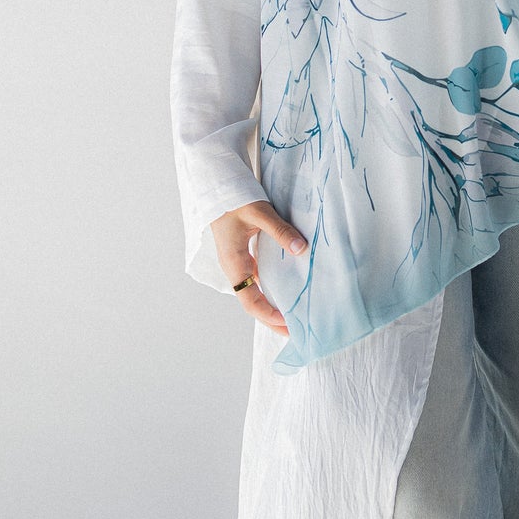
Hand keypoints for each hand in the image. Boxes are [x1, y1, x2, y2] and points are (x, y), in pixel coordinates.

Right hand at [210, 200, 307, 334]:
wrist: (217, 184)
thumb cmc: (234, 198)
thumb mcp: (259, 213)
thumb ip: (280, 230)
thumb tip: (300, 248)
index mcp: (234, 263)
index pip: (250, 300)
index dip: (268, 314)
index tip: (288, 323)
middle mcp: (234, 267)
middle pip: (252, 302)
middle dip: (271, 319)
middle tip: (294, 333)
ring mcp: (238, 261)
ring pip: (254, 292)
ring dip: (271, 306)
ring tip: (292, 318)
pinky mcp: (243, 254)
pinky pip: (257, 278)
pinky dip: (270, 289)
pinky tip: (285, 290)